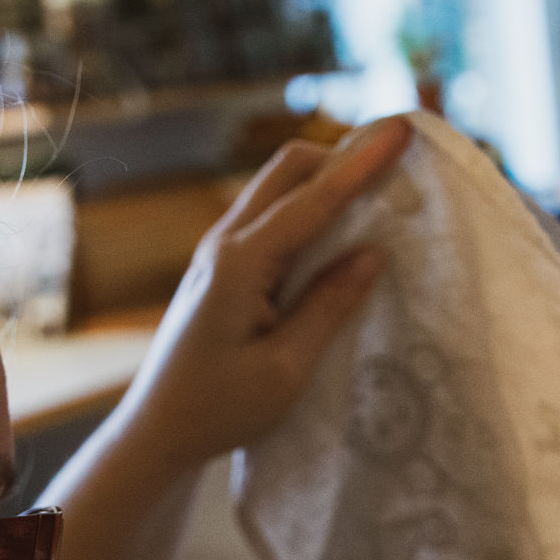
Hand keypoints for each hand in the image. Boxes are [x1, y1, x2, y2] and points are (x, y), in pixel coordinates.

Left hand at [114, 115, 412, 472]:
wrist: (157, 431)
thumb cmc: (218, 409)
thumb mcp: (286, 369)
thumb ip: (329, 305)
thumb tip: (373, 252)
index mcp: (240, 263)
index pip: (313, 199)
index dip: (362, 164)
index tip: (402, 129)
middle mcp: (224, 244)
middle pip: (289, 170)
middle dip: (343, 157)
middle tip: (396, 159)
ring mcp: (218, 252)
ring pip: (278, 190)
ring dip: (325, 181)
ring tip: (377, 191)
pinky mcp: (221, 269)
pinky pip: (270, 219)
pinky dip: (308, 210)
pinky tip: (336, 231)